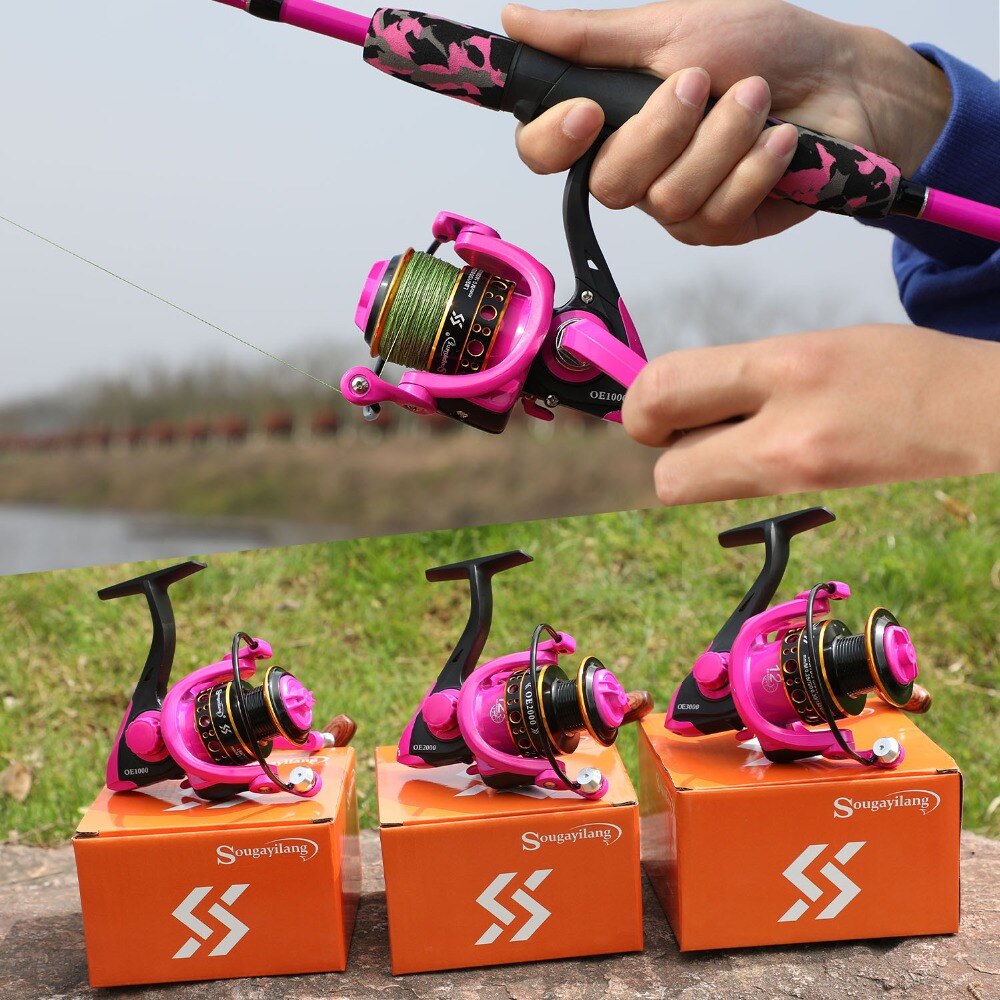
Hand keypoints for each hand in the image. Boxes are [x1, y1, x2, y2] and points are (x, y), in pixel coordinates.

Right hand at [503, 1, 950, 245]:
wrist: (845, 77)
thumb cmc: (762, 43)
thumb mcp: (671, 25)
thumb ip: (591, 37)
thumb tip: (513, 20)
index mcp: (613, 121)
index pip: (546, 154)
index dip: (553, 143)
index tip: (587, 112)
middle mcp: (639, 170)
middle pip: (610, 184)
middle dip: (661, 129)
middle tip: (702, 80)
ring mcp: (682, 205)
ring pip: (668, 199)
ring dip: (721, 139)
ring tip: (757, 98)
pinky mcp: (727, 227)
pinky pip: (719, 212)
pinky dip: (755, 166)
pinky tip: (782, 138)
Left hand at [621, 326, 999, 503]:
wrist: (992, 422)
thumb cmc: (909, 375)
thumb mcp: (822, 346)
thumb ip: (746, 374)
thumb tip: (680, 399)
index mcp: (790, 366)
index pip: (662, 390)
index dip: (642, 406)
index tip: (656, 407)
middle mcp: (790, 433)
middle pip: (665, 476)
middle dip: (663, 455)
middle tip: (690, 434)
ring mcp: (806, 489)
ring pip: (699, 500)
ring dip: (703, 474)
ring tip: (750, 445)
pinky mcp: (820, 521)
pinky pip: (743, 512)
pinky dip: (743, 493)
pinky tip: (783, 468)